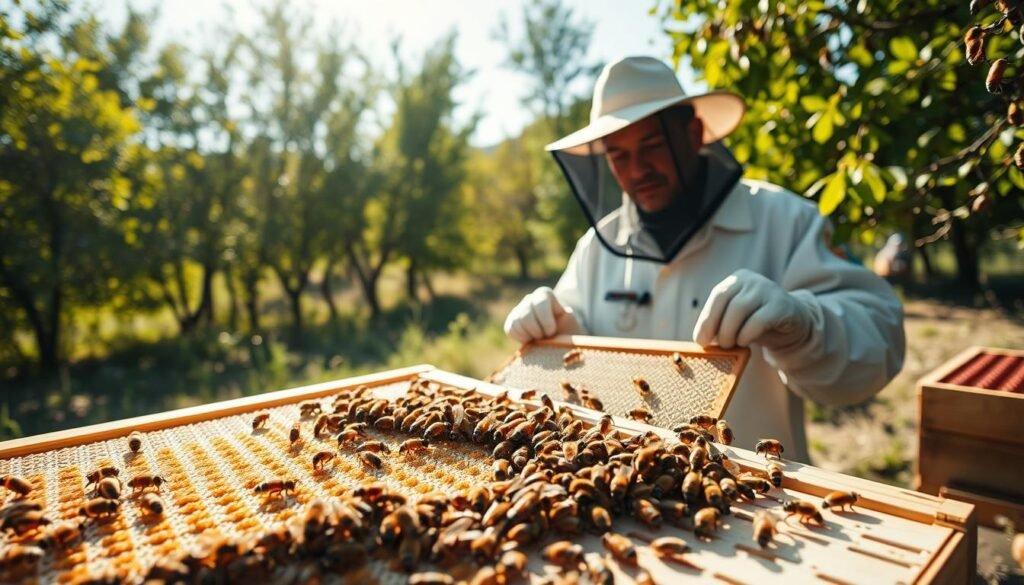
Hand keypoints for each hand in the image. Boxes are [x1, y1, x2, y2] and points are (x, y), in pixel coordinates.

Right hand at [504, 287, 581, 342]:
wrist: (559, 342)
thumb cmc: (568, 333)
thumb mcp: (571, 325)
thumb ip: (566, 323)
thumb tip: (564, 322)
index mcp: (546, 295)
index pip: (541, 300)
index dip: (545, 318)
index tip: (552, 331)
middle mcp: (530, 299)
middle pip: (526, 313)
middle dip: (536, 330)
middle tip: (546, 338)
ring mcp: (519, 310)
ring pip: (517, 322)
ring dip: (529, 335)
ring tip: (540, 339)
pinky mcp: (512, 322)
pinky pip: (511, 329)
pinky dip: (521, 338)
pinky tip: (531, 341)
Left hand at [693, 269, 812, 349]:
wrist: (793, 326)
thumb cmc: (757, 323)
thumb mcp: (735, 320)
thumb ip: (719, 323)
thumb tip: (699, 339)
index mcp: (738, 279)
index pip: (718, 295)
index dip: (706, 318)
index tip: (699, 340)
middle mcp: (753, 280)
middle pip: (727, 301)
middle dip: (717, 326)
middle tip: (717, 345)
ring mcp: (769, 290)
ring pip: (740, 309)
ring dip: (730, 332)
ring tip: (730, 344)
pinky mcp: (782, 305)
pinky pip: (759, 320)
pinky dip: (747, 334)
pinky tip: (744, 342)